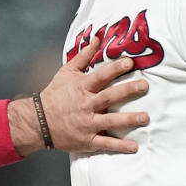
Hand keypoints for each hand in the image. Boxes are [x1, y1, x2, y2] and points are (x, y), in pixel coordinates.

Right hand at [8, 37, 149, 154]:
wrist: (39, 121)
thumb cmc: (55, 94)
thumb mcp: (67, 72)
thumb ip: (83, 55)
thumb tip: (96, 38)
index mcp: (82, 87)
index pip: (101, 76)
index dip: (115, 69)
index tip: (130, 63)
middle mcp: (86, 105)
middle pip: (109, 96)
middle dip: (128, 90)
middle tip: (144, 86)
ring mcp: (87, 123)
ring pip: (110, 121)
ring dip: (129, 119)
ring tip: (145, 117)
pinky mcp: (87, 140)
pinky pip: (105, 143)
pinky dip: (120, 146)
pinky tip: (134, 146)